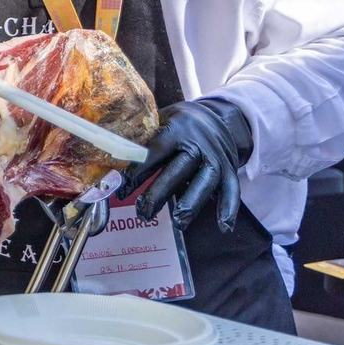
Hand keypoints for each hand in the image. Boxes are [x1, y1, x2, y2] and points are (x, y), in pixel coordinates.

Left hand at [119, 98, 253, 231]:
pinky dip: (229, 208)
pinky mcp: (230, 169)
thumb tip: (110, 165)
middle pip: (178, 169)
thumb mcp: (159, 124)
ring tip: (179, 223)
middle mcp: (197, 143)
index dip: (137, 172)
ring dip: (192, 203)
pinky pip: (233, 189)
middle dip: (160, 192)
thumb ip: (141, 141)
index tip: (122, 191)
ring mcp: (216, 157)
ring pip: (205, 181)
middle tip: (144, 212)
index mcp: (175, 129)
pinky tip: (224, 227)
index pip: (154, 152)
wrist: (216, 117)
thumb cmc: (178, 124)